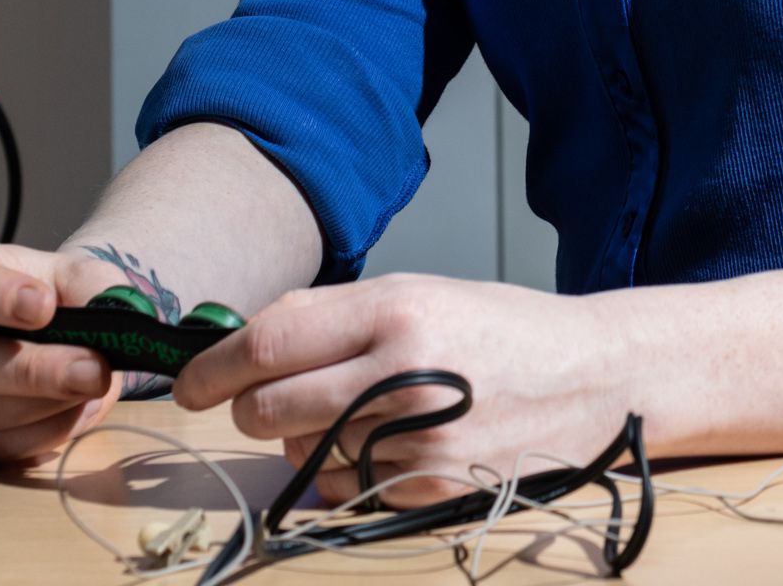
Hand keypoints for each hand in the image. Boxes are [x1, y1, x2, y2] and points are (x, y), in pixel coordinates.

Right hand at [0, 239, 127, 464]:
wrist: (66, 337)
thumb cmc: (60, 298)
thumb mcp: (83, 276)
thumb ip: (93, 289)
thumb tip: (104, 319)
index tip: (42, 306)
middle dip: (31, 370)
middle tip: (92, 369)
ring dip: (41, 406)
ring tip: (91, 386)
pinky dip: (40, 434)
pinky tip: (76, 411)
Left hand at [173, 273, 634, 505]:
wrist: (593, 378)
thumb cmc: (500, 329)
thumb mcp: (421, 292)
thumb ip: (334, 318)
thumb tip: (243, 349)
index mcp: (397, 309)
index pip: (268, 342)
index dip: (212, 366)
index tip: (189, 379)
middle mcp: (401, 374)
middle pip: (267, 406)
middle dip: (250, 405)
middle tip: (269, 396)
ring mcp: (414, 441)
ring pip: (299, 451)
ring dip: (303, 437)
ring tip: (359, 412)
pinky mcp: (426, 491)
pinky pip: (338, 491)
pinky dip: (339, 473)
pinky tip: (381, 445)